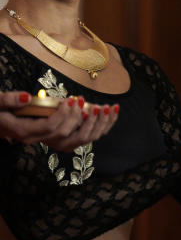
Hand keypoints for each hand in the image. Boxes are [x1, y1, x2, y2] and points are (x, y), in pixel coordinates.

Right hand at [0, 91, 116, 150]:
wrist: (0, 122)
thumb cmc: (0, 111)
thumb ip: (9, 100)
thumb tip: (26, 97)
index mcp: (26, 131)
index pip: (50, 128)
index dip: (64, 115)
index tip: (72, 99)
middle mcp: (41, 140)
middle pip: (68, 137)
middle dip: (83, 120)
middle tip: (90, 102)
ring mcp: (52, 141)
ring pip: (81, 140)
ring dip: (97, 124)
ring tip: (108, 107)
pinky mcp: (61, 137)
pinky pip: (84, 137)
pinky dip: (99, 126)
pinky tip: (110, 112)